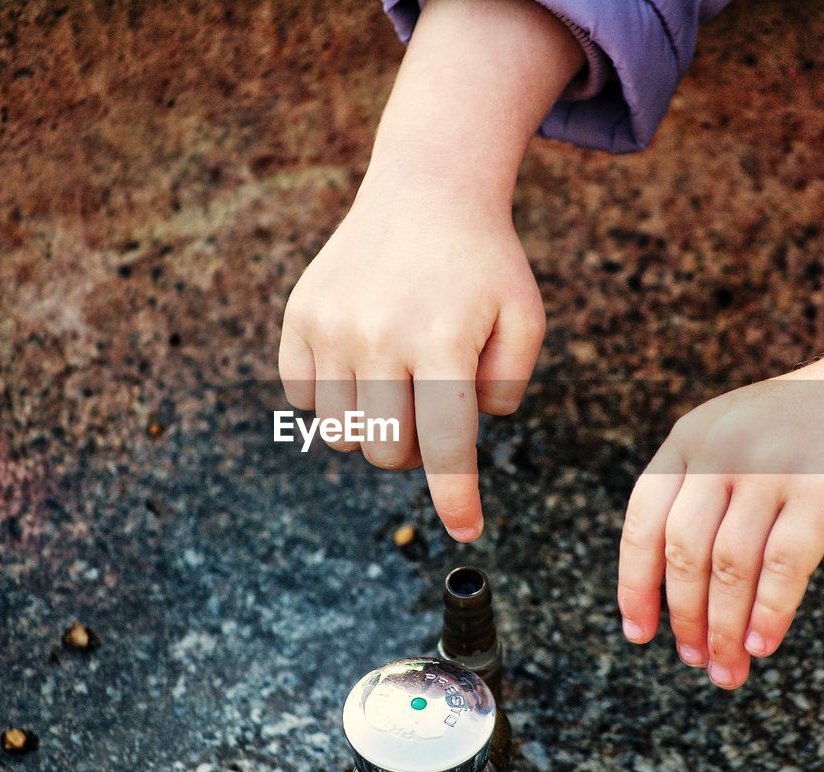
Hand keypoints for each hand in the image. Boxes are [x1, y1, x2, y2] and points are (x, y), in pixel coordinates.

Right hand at [277, 0, 582, 540]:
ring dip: (373, 427)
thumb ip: (508, 389)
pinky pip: (302, 397)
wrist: (427, 189)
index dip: (456, 499)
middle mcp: (379, 337)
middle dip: (415, 451)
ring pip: (341, 435)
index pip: (447, 448)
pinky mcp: (299, 316)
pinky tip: (361, 360)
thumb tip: (460, 440)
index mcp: (444, 342)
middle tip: (432, 410)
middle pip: (388, 452)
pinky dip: (330, 396)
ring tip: (398, 384)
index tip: (465, 531)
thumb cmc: (485, 263)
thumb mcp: (524, 319)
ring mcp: (331, 326)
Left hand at [618, 200, 823, 689]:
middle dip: (684, 617)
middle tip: (695, 662)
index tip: (638, 632)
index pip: (643, 521)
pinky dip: (769, 612)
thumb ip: (704, 486)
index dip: (635, 582)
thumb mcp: (738, 433)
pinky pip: (783, 565)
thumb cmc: (816, 422)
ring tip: (727, 669)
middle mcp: (719, 450)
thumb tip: (678, 584)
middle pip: (682, 552)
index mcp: (689, 438)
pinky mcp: (819, 489)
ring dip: (723, 628)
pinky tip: (763, 644)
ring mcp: (768, 468)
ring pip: (729, 566)